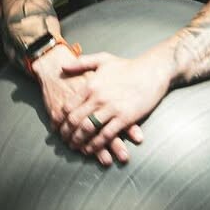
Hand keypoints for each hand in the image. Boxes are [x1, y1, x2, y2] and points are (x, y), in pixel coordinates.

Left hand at [55, 50, 169, 166]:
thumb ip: (81, 63)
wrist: (153, 71)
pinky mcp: (125, 118)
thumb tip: (62, 67)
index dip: (60, 120)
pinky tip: (90, 150)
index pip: (68, 106)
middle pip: (75, 120)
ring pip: (88, 129)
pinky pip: (106, 135)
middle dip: (66, 133)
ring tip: (75, 147)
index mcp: (91, 85)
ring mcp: (111, 108)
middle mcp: (98, 97)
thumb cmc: (128, 66)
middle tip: (63, 141)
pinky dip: (96, 145)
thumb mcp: (103, 59)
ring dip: (79, 141)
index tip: (57, 127)